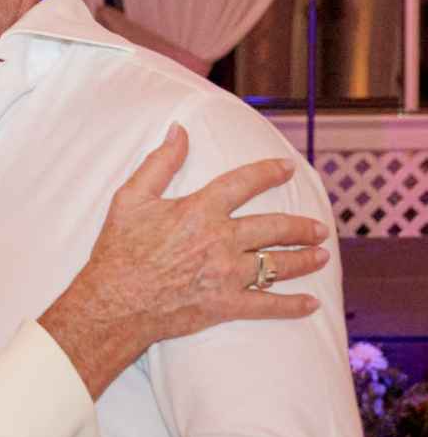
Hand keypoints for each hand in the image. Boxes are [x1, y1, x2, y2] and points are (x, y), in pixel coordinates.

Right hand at [42, 123, 329, 398]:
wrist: (114, 303)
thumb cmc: (119, 250)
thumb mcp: (131, 198)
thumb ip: (159, 163)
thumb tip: (178, 131)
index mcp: (200, 210)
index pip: (244, 183)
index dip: (269, 173)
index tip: (287, 169)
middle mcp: (221, 240)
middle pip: (273, 227)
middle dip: (301, 227)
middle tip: (320, 227)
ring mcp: (226, 275)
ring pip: (277, 265)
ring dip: (304, 260)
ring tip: (322, 256)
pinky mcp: (225, 305)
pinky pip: (266, 305)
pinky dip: (292, 306)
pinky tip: (310, 304)